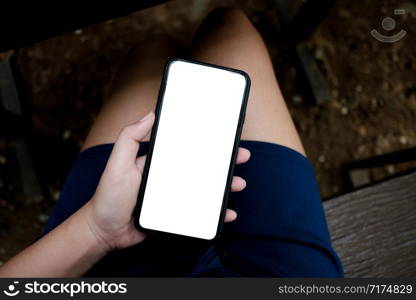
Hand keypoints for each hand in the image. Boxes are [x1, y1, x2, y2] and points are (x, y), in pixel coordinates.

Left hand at [84, 111, 250, 251]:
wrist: (105, 231)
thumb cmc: (108, 197)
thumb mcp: (117, 163)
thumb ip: (130, 139)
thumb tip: (150, 114)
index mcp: (158, 160)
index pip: (186, 146)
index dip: (205, 139)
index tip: (222, 133)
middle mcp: (169, 175)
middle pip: (202, 165)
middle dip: (223, 161)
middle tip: (241, 156)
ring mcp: (175, 195)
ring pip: (206, 187)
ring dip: (225, 185)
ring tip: (239, 184)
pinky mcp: (177, 213)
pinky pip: (200, 211)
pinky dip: (215, 212)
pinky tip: (227, 212)